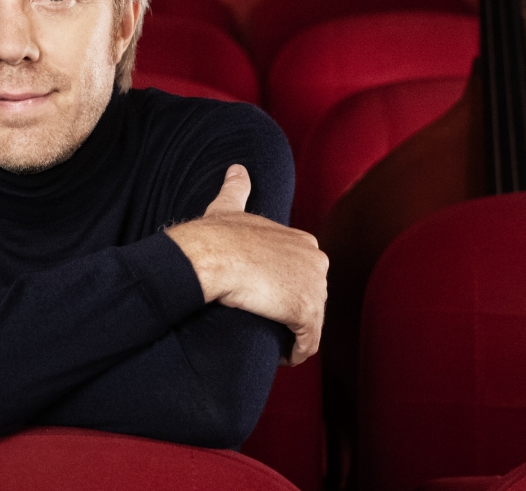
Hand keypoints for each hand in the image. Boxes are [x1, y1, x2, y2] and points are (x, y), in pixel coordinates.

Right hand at [166, 165, 327, 365]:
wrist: (208, 255)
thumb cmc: (215, 236)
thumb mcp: (229, 208)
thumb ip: (237, 189)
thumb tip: (237, 168)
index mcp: (304, 240)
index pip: (303, 275)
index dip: (287, 292)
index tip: (268, 303)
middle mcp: (317, 260)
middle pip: (311, 298)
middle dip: (294, 315)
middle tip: (270, 327)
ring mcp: (314, 285)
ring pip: (311, 322)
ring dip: (295, 337)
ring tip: (275, 346)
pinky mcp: (305, 311)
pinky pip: (309, 341)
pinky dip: (298, 353)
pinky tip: (284, 358)